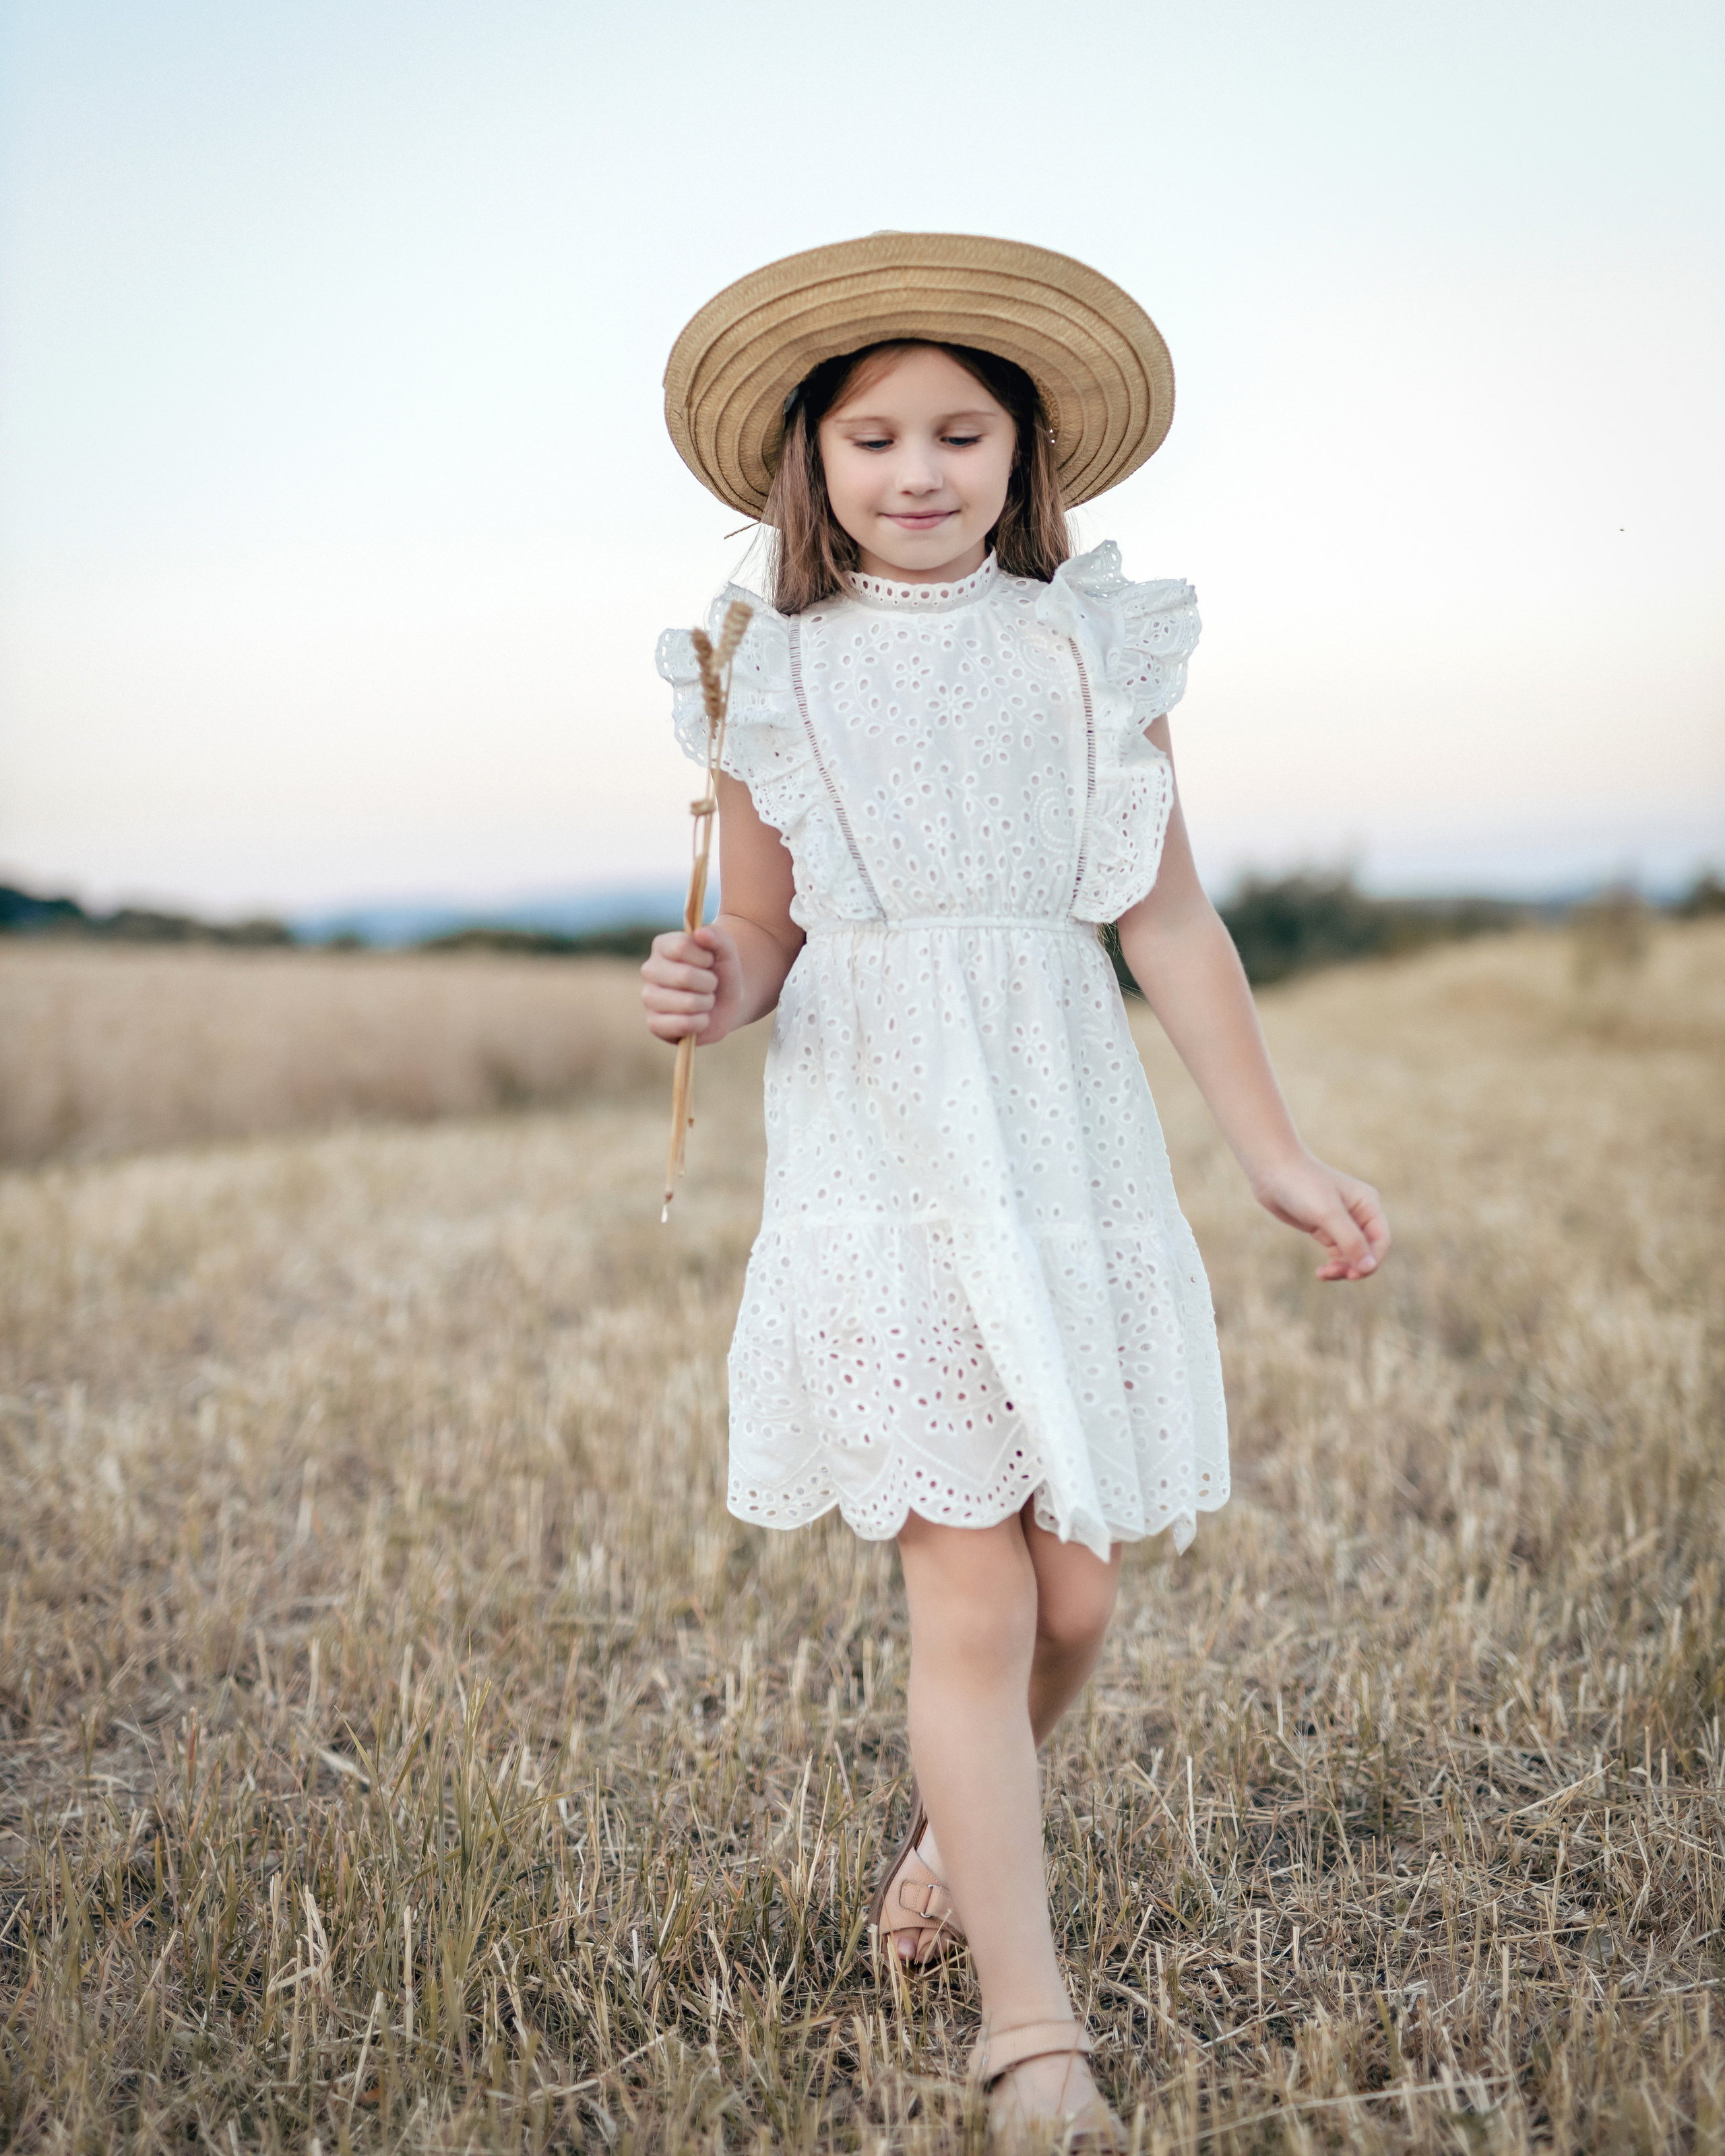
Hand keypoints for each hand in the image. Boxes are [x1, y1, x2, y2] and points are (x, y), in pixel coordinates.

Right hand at [640, 925, 743, 1045]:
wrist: (724, 1003)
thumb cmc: (720, 972)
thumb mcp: (726, 951)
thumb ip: (718, 937)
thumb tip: (700, 933)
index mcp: (662, 946)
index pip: (681, 947)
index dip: (705, 958)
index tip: (710, 961)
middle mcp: (649, 970)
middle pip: (686, 976)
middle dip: (710, 983)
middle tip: (710, 984)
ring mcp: (648, 997)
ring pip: (688, 1003)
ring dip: (707, 1003)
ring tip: (705, 1001)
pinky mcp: (653, 1024)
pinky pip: (683, 1024)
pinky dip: (701, 1023)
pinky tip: (700, 1018)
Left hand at [1251, 1151, 1389, 1281]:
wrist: (1271, 1171)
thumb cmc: (1302, 1186)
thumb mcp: (1328, 1214)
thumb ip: (1350, 1240)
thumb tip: (1369, 1267)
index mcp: (1368, 1204)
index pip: (1381, 1241)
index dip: (1371, 1261)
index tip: (1353, 1275)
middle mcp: (1359, 1214)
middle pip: (1368, 1251)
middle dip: (1355, 1267)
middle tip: (1332, 1273)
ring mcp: (1342, 1221)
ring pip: (1352, 1255)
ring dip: (1342, 1268)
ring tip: (1323, 1273)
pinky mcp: (1324, 1227)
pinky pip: (1337, 1252)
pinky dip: (1333, 1264)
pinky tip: (1321, 1271)